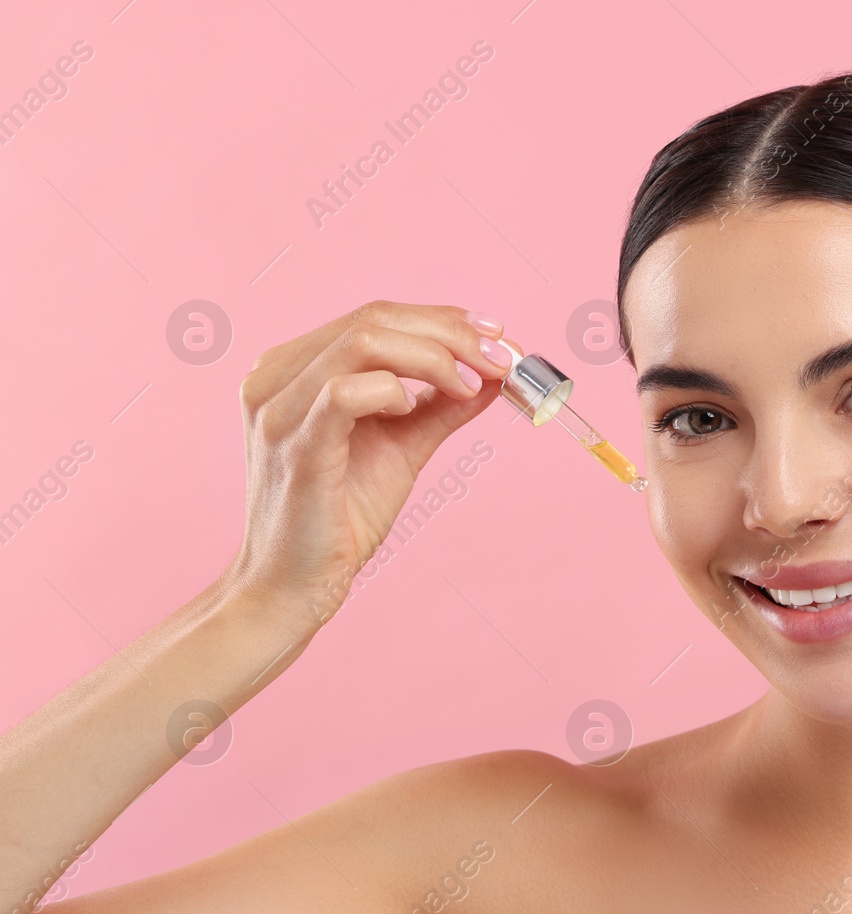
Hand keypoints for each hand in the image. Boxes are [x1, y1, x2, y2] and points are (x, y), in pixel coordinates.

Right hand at [228, 301, 516, 627]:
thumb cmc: (341, 517)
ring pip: (363, 341)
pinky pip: (345, 391)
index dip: (444, 320)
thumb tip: (494, 375)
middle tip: (504, 359)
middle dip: (451, 333)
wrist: (294, 587)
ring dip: (434, 357)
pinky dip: (393, 389)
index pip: (375, 316)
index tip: (499, 337)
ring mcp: (277, 408)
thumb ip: (440, 407)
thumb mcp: (401, 447)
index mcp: (294, 368)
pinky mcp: (292, 445)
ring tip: (472, 387)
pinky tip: (413, 409)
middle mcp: (275, 377)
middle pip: (373, 318)